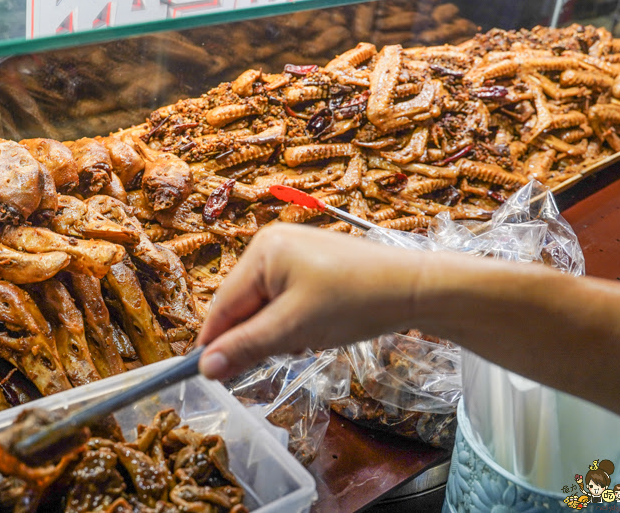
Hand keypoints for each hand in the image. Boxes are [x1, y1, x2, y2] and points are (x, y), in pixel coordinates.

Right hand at [197, 223, 431, 378]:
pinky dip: (295, 320)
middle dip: (258, 335)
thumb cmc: (354, 301)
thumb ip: (246, 347)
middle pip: (243, 305)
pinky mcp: (313, 263)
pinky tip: (319, 326)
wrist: (415, 288)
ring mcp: (294, 251)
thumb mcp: (293, 329)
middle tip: (285, 351)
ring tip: (310, 336)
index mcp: (261, 250)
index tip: (206, 375)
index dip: (214, 342)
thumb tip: (205, 368)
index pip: (223, 305)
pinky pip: (286, 299)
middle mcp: (272, 244)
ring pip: (265, 306)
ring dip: (278, 331)